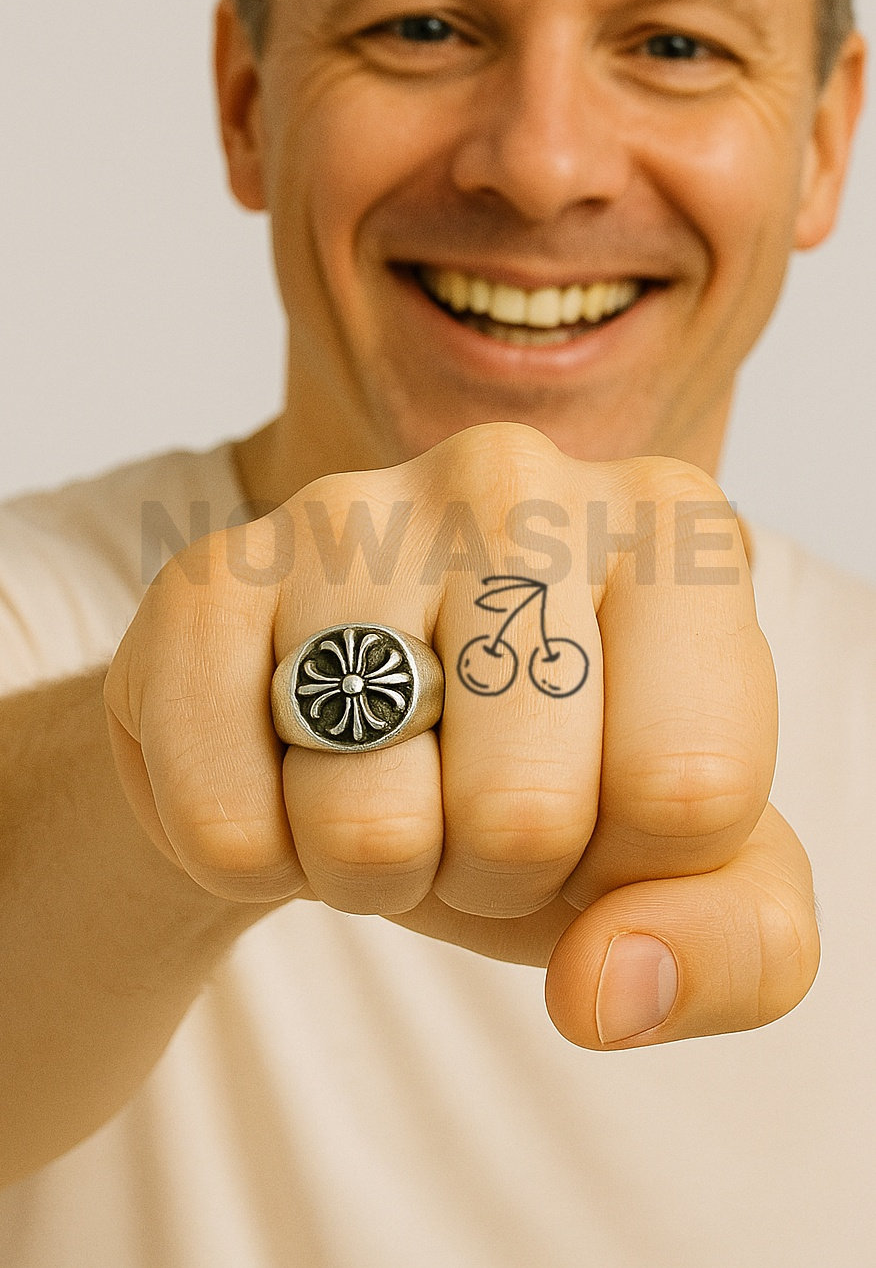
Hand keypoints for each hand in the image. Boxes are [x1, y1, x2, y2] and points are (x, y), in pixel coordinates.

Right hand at [103, 423, 818, 1048]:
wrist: (362, 731)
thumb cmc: (544, 778)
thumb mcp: (690, 869)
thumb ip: (739, 945)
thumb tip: (611, 990)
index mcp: (672, 528)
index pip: (692, 792)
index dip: (636, 867)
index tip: (602, 811)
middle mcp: (516, 483)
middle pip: (526, 817)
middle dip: (498, 876)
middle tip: (473, 807)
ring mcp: (349, 515)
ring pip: (370, 830)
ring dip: (376, 873)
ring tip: (382, 785)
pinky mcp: (209, 579)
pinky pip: (229, 831)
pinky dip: (259, 859)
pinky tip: (286, 771)